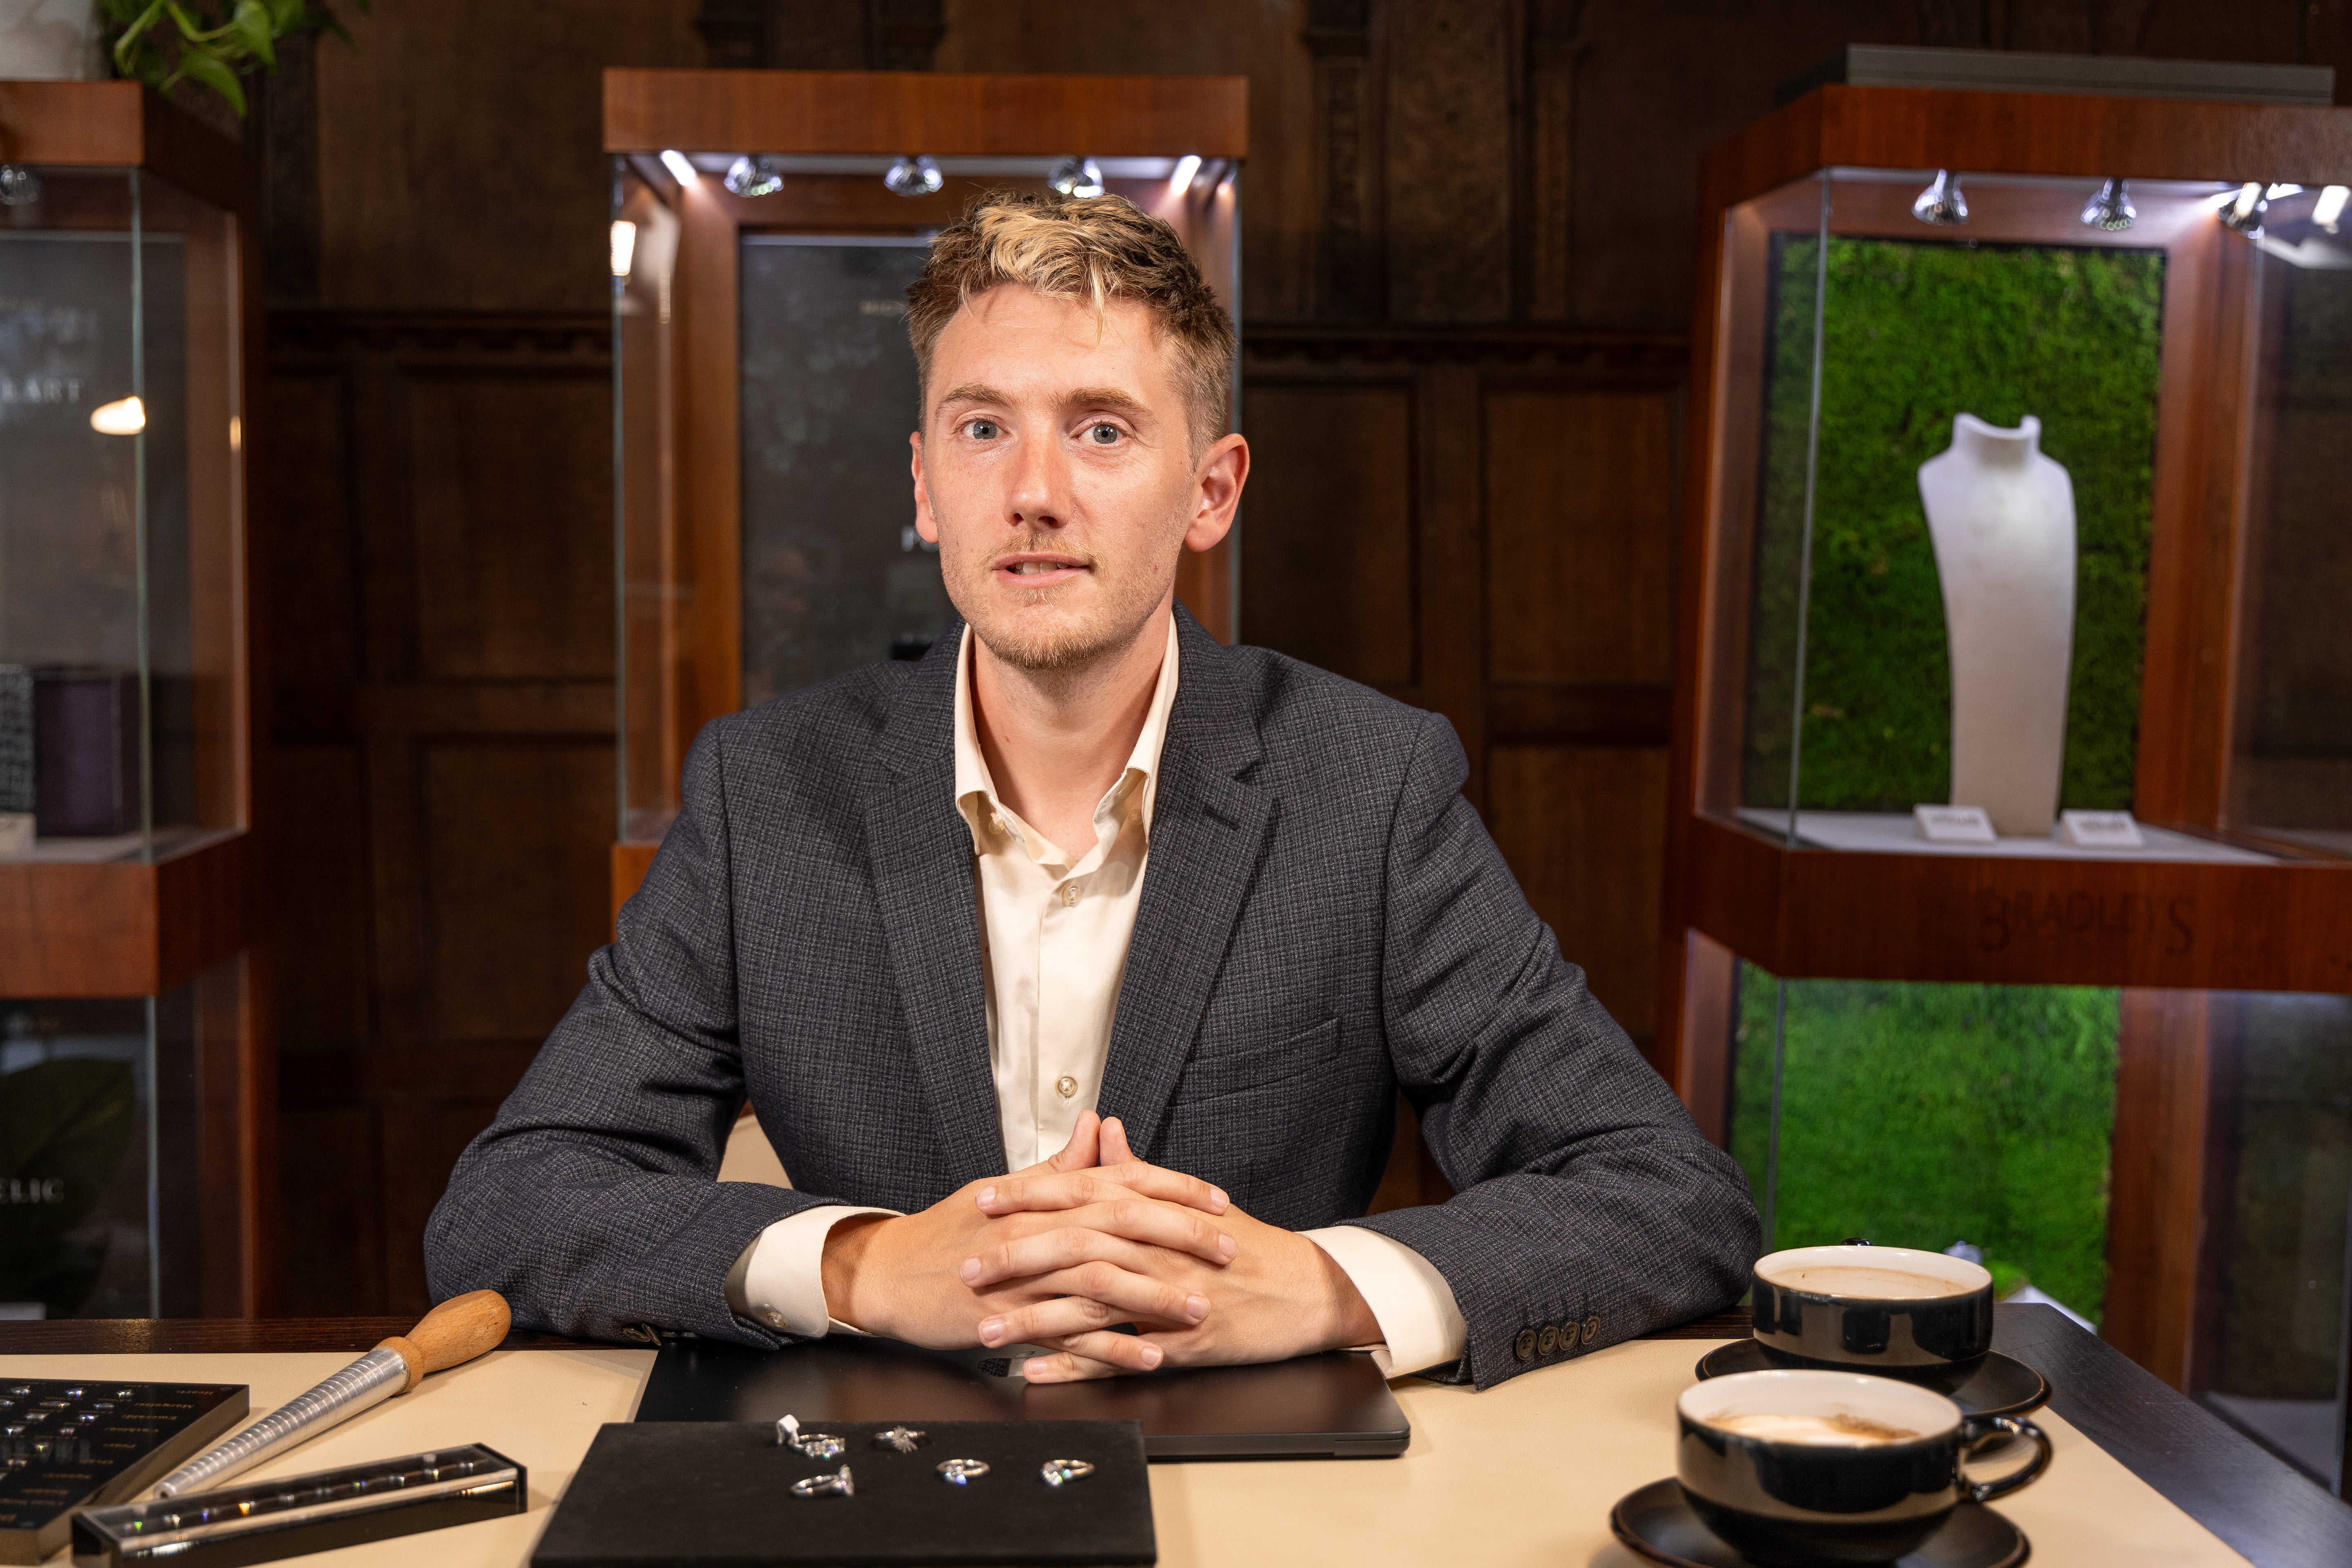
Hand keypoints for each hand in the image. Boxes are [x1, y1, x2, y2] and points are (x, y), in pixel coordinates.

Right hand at [819, 1112, 1234, 1370]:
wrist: (885, 1276)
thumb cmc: (945, 1234)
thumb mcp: (1003, 1190)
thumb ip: (1058, 1167)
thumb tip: (1098, 1125)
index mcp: (1040, 1197)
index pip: (1117, 1182)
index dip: (1171, 1189)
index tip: (1216, 1200)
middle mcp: (1035, 1229)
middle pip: (1118, 1224)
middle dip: (1179, 1235)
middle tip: (1226, 1249)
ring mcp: (1022, 1277)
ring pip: (1101, 1280)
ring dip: (1156, 1296)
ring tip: (1202, 1309)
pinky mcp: (1009, 1319)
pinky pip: (1070, 1334)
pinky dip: (1112, 1347)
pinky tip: (1150, 1355)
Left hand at [966, 1120, 1381, 1381]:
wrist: (1308, 1290)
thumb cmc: (1249, 1246)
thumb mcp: (1193, 1200)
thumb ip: (1139, 1169)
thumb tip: (1103, 1130)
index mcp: (1158, 1209)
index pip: (1084, 1193)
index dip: (1030, 1195)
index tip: (984, 1200)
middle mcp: (1160, 1247)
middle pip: (1076, 1244)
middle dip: (1015, 1256)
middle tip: (965, 1265)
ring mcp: (1171, 1296)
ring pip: (1090, 1301)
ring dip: (1032, 1317)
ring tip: (984, 1329)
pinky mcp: (1184, 1342)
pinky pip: (1121, 1356)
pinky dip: (1076, 1365)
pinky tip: (1036, 1372)